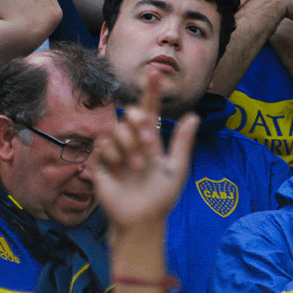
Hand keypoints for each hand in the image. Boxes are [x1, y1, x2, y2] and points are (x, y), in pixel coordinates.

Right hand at [89, 72, 195, 232]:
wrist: (141, 219)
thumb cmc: (161, 197)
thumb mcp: (177, 169)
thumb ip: (183, 142)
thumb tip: (194, 116)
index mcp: (150, 141)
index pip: (149, 111)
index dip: (151, 92)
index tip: (155, 73)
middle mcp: (131, 142)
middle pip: (130, 117)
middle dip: (139, 125)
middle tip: (150, 143)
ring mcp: (114, 152)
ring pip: (115, 131)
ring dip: (129, 147)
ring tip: (136, 168)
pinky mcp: (99, 163)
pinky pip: (101, 146)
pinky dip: (112, 157)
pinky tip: (118, 172)